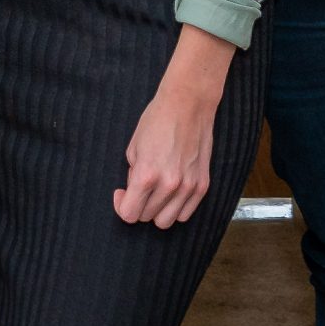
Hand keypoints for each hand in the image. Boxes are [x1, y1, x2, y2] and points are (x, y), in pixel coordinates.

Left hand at [115, 26, 234, 228]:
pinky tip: (171, 193)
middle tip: (140, 187)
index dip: (121, 205)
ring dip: (157, 210)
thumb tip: (134, 192)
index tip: (122, 194)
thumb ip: (133, 175)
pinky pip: (186, 214)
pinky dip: (176, 208)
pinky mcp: (202, 185)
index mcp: (147, 175)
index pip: (129, 214)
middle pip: (146, 218)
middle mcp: (169, 185)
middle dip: (139, 205)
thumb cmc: (157, 120)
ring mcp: (188, 187)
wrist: (188, 104)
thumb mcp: (133, 147)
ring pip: (166, 221)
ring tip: (156, 192)